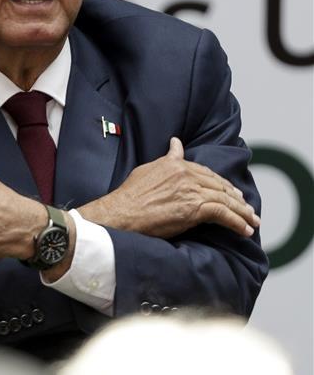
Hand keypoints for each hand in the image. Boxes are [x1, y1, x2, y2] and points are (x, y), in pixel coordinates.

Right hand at [79, 137, 259, 238]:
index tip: (231, 191)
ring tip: (252, 221)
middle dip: (236, 198)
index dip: (221, 184)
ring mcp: (191, 191)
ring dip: (242, 212)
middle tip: (247, 208)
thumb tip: (176, 144)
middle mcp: (187, 175)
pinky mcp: (194, 209)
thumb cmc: (130, 196)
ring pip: (225, 200)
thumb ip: (168, 158)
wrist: (121, 213)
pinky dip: (237, 223)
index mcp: (177, 165)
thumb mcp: (148, 169)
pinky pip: (223, 214)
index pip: (206, 173)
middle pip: (219, 185)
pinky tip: (245, 230)